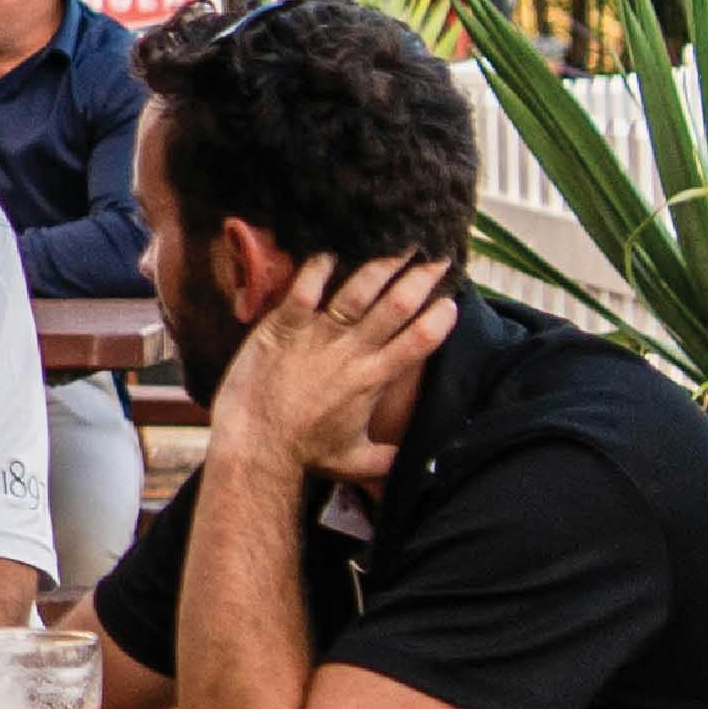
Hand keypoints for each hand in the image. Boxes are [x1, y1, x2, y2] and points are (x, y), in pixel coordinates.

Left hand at [221, 253, 450, 480]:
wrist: (256, 446)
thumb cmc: (303, 454)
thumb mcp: (355, 459)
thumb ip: (388, 456)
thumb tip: (416, 464)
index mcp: (372, 380)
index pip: (417, 343)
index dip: (438, 320)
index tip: (451, 301)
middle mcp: (350, 353)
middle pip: (396, 308)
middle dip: (420, 279)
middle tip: (439, 258)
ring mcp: (316, 337)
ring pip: (357, 293)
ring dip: (381, 266)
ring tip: (401, 244)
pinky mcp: (282, 327)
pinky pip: (303, 291)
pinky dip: (317, 270)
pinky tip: (331, 252)